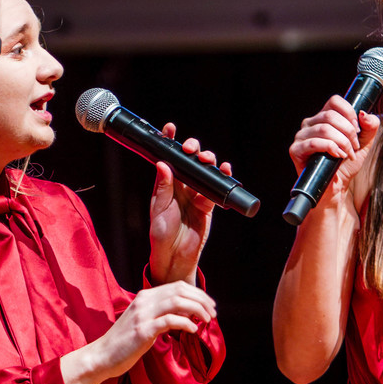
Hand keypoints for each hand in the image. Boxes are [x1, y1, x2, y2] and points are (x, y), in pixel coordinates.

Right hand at [88, 281, 216, 381]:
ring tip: (207, 320)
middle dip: (201, 300)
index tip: (209, 305)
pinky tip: (193, 330)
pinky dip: (185, 323)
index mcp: (145, 297)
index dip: (197, 293)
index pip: (177, 286)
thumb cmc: (125, 342)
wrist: (103, 355)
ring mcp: (142, 315)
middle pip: (180, 291)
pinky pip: (169, 321)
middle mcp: (144, 301)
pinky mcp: (143, 330)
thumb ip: (162, 313)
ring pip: (177, 302)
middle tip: (213, 313)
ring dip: (197, 310)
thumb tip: (188, 313)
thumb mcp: (144, 321)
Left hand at [147, 124, 231, 283]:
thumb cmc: (161, 233)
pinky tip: (224, 170)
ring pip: (204, 171)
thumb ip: (163, 188)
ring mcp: (196, 194)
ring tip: (209, 159)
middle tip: (192, 148)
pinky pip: (216, 188)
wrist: (176, 255)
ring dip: (208, 161)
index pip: (168, 158)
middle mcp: (181, 186)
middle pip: (190, 160)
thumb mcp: (159, 209)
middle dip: (193, 149)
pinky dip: (221, 177)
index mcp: (166, 184)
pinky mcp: (208, 204)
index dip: (169, 141)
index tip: (170, 128)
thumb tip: (162, 164)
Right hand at [289, 95, 379, 204]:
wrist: (337, 187)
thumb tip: (365, 114)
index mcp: (324, 117)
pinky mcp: (296, 150)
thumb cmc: (346, 164)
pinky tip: (337, 156)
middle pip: (330, 116)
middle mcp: (310, 123)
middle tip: (354, 147)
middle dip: (348, 132)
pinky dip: (330, 148)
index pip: (335, 101)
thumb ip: (370, 127)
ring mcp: (301, 136)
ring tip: (347, 154)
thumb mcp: (364, 143)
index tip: (357, 129)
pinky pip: (314, 142)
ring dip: (341, 142)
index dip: (349, 113)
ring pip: (324, 129)